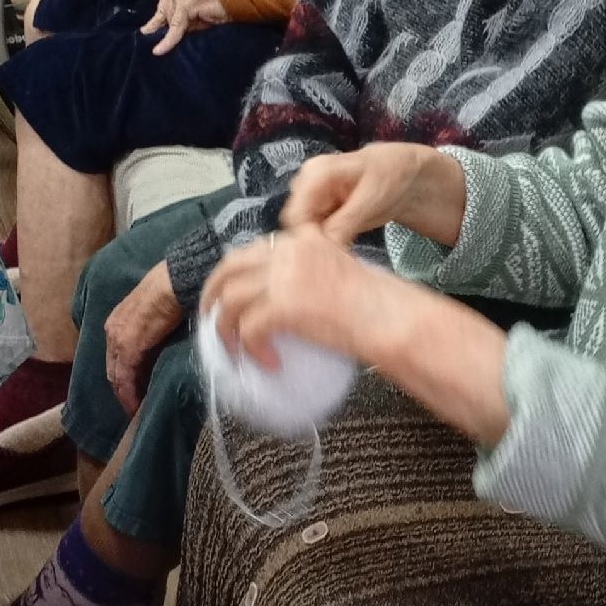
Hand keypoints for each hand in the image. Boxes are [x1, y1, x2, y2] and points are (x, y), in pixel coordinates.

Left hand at [104, 260, 182, 414]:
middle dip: (121, 389)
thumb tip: (158, 344)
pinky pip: (125, 377)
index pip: (115, 356)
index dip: (122, 376)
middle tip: (132, 407)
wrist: (176, 282)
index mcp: (117, 321)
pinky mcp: (128, 348)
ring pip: (116, 376)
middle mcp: (112, 330)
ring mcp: (118, 339)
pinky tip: (137, 405)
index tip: (132, 392)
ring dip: (125, 395)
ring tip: (135, 410)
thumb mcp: (155, 312)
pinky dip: (130, 394)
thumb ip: (151, 330)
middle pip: (112, 368)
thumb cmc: (173, 291)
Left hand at [143, 0, 228, 56]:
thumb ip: (174, 12)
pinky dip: (167, 41)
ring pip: (169, 20)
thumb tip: (156, 29)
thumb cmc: (217, 5)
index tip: (151, 28)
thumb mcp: (191, 7)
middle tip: (192, 20)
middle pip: (162, 10)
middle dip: (171, 20)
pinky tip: (159, 51)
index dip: (162, 13)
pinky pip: (174, 28)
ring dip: (182, 26)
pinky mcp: (185, 4)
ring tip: (202, 19)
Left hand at [204, 226, 388, 365]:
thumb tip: (282, 298)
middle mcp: (290, 252)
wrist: (392, 319)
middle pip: (230, 268)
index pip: (254, 250)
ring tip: (234, 350)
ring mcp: (284, 277)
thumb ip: (309, 274)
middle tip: (212, 318)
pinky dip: (251, 350)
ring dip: (226, 329)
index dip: (234, 274)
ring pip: (231, 301)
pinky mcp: (284, 305)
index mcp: (303, 241)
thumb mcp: (341, 273)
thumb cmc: (379, 306)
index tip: (230, 295)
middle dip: (213, 294)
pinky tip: (268, 364)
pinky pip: (249, 330)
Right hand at [284, 142, 467, 247]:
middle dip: (311, 244)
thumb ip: (344, 222)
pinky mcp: (320, 213)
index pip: (296, 213)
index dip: (305, 238)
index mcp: (315, 173)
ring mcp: (312, 200)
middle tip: (333, 263)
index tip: (325, 259)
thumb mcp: (371, 200)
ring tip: (338, 261)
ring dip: (318, 247)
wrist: (404, 174)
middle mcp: (307, 184)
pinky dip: (325, 245)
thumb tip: (323, 249)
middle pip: (296, 224)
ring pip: (303, 232)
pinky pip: (315, 235)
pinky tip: (340, 255)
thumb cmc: (390, 177)